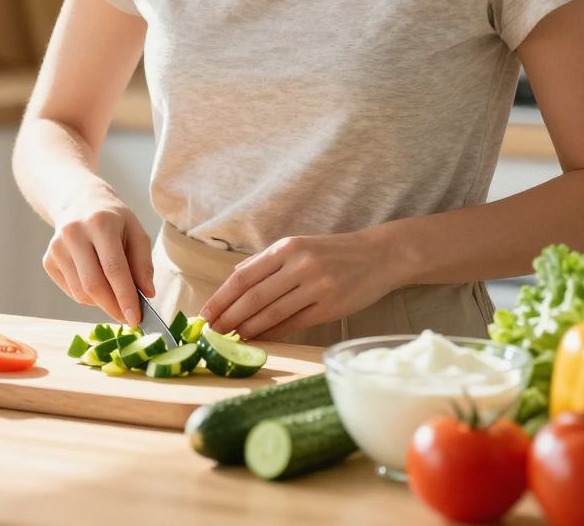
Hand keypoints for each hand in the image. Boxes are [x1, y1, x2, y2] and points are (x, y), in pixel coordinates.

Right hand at [43, 193, 154, 325]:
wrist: (78, 202)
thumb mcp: (136, 231)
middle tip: (128, 318)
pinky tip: (95, 279)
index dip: (125, 297)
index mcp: (100, 223)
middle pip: (93, 285)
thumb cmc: (113, 220)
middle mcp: (74, 234)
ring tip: (114, 291)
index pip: (113, 268)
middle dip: (113, 307)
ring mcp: (56, 248)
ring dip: (102, 302)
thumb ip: (143, 263)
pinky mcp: (47, 261)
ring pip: (81, 293)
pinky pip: (71, 291)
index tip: (136, 319)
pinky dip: (88, 296)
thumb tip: (147, 294)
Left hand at [198, 230, 396, 340]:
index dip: (221, 298)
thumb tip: (233, 276)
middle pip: (253, 297)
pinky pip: (294, 323)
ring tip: (231, 338)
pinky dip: (273, 333)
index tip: (204, 314)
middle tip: (211, 332)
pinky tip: (260, 339)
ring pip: (272, 313)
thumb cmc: (333, 252)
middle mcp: (298, 265)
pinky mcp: (330, 306)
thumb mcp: (298, 246)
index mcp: (286, 248)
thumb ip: (266, 261)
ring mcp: (315, 286)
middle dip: (228, 317)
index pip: (243, 277)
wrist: (378, 256)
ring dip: (248, 328)